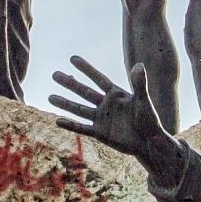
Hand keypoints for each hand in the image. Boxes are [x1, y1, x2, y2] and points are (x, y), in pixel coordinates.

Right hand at [47, 56, 184, 177]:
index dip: (86, 69)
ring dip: (65, 103)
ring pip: (79, 109)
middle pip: (84, 92)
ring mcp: (101, 118)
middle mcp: (106, 104)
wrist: (149, 143)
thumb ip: (139, 84)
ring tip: (50, 97)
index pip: (98, 79)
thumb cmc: (150, 120)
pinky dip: (70, 125)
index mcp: (116, 94)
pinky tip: (58, 120)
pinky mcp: (99, 133)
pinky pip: (82, 128)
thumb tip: (139, 65)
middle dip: (69, 83)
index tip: (72, 58)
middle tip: (54, 74)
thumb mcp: (143, 101)